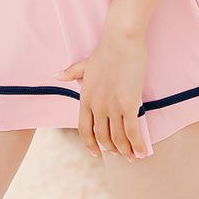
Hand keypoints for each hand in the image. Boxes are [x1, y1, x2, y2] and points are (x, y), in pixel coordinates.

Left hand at [55, 28, 148, 160]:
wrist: (121, 41)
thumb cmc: (105, 50)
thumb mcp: (84, 63)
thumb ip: (71, 72)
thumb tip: (56, 74)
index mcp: (86, 98)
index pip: (84, 129)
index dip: (90, 144)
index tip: (96, 153)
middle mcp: (97, 106)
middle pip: (102, 138)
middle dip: (111, 149)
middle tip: (119, 153)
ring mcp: (113, 107)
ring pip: (118, 139)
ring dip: (125, 151)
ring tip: (132, 156)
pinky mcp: (129, 104)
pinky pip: (133, 132)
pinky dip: (137, 145)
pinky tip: (142, 152)